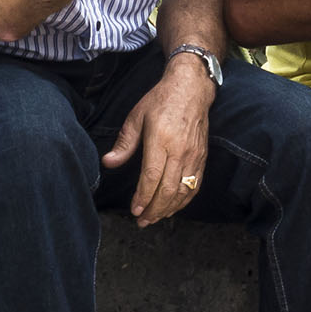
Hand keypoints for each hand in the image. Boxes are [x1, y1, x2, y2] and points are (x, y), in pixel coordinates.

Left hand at [102, 58, 214, 227]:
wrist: (191, 89)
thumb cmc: (160, 101)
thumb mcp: (136, 117)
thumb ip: (124, 143)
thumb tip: (108, 163)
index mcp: (161, 139)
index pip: (152, 176)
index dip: (143, 197)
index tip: (135, 210)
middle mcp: (180, 150)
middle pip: (168, 189)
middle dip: (154, 210)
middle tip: (142, 221)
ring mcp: (194, 155)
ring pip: (183, 191)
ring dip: (169, 209)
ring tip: (155, 218)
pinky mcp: (202, 157)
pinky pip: (195, 185)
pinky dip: (184, 200)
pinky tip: (173, 207)